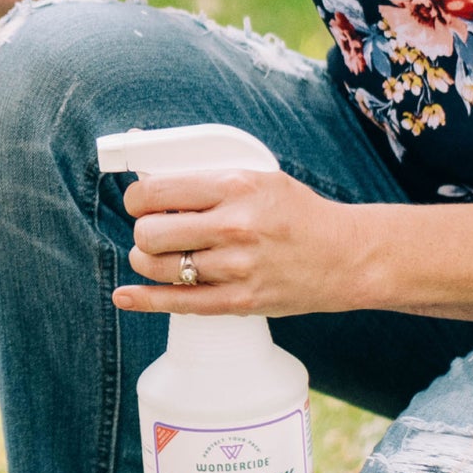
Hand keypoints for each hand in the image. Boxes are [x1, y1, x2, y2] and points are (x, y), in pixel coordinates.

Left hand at [115, 170, 369, 317]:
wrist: (346, 255)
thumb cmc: (297, 213)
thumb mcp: (258, 177)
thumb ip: (208, 178)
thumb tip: (150, 169)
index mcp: (236, 187)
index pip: (156, 192)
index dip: (137, 198)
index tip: (140, 201)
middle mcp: (234, 227)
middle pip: (150, 233)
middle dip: (143, 231)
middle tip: (153, 230)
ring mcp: (237, 267)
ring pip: (159, 267)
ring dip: (146, 261)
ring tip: (155, 255)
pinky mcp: (240, 300)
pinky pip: (178, 303)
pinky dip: (145, 300)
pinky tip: (126, 296)